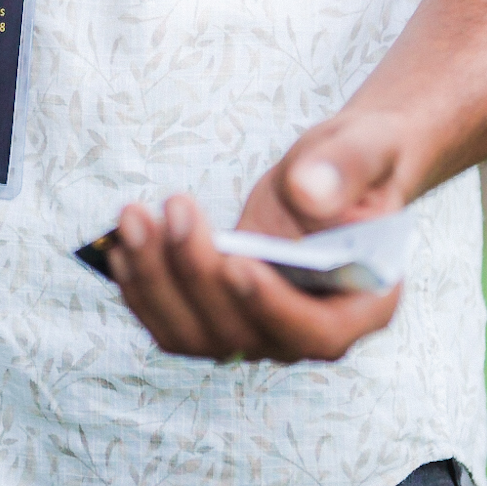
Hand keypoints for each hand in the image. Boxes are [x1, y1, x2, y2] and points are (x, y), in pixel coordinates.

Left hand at [107, 114, 408, 364]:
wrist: (333, 171)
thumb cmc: (357, 161)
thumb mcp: (365, 147)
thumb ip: (345, 166)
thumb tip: (306, 193)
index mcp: (364, 304)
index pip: (319, 332)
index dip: (274, 308)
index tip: (237, 263)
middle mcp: (311, 330)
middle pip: (245, 335)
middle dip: (198, 272)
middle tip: (175, 204)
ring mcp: (263, 330)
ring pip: (199, 337)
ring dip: (157, 282)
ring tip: (134, 216)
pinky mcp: (224, 316)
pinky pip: (176, 325)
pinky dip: (144, 290)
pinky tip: (121, 246)